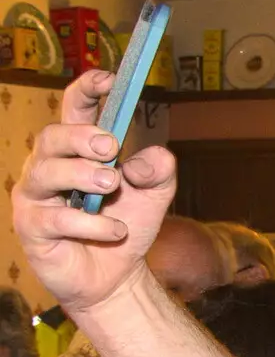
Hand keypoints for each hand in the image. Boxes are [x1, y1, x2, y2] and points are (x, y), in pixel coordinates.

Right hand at [11, 70, 176, 313]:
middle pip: (52, 136)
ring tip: (113, 184)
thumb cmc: (125, 226)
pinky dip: (91, 223)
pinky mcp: (32, 229)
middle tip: (111, 147)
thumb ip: (160, 171)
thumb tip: (149, 158)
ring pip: (46, 172)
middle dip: (81, 136)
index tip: (108, 78)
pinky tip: (116, 230)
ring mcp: (35, 197)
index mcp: (76, 151)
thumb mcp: (155, 195)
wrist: (116, 278)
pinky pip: (55, 219)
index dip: (86, 90)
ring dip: (82, 174)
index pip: (74, 111)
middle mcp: (49, 167)